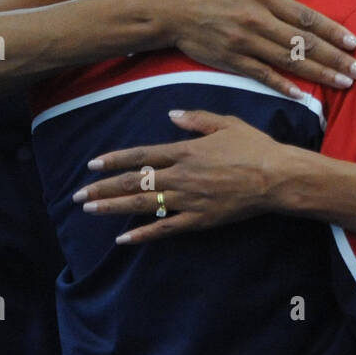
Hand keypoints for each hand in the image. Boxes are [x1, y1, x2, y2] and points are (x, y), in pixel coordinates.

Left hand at [72, 109, 293, 242]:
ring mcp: (188, 200)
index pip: (141, 155)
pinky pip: (165, 229)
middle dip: (103, 188)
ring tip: (90, 210)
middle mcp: (181, 176)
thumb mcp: (227, 123)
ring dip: (113, 208)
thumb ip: (196, 119)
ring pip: (142, 205)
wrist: (276, 177)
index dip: (115, 160)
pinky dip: (142, 235)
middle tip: (78, 194)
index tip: (93, 164)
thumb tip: (171, 114)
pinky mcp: (199, 220)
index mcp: (185, 151)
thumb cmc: (255, 147)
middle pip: (134, 182)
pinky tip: (123, 240)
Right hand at [161, 0, 355, 99]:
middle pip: (305, 43)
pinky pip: (263, 76)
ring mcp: (246, 43)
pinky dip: (284, 86)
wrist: (172, 9)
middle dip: (337, 59)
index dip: (334, 31)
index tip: (355, 43)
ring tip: (344, 83)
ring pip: (289, 62)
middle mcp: (259, 21)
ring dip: (320, 74)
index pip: (307, 18)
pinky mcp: (232, 61)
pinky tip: (304, 95)